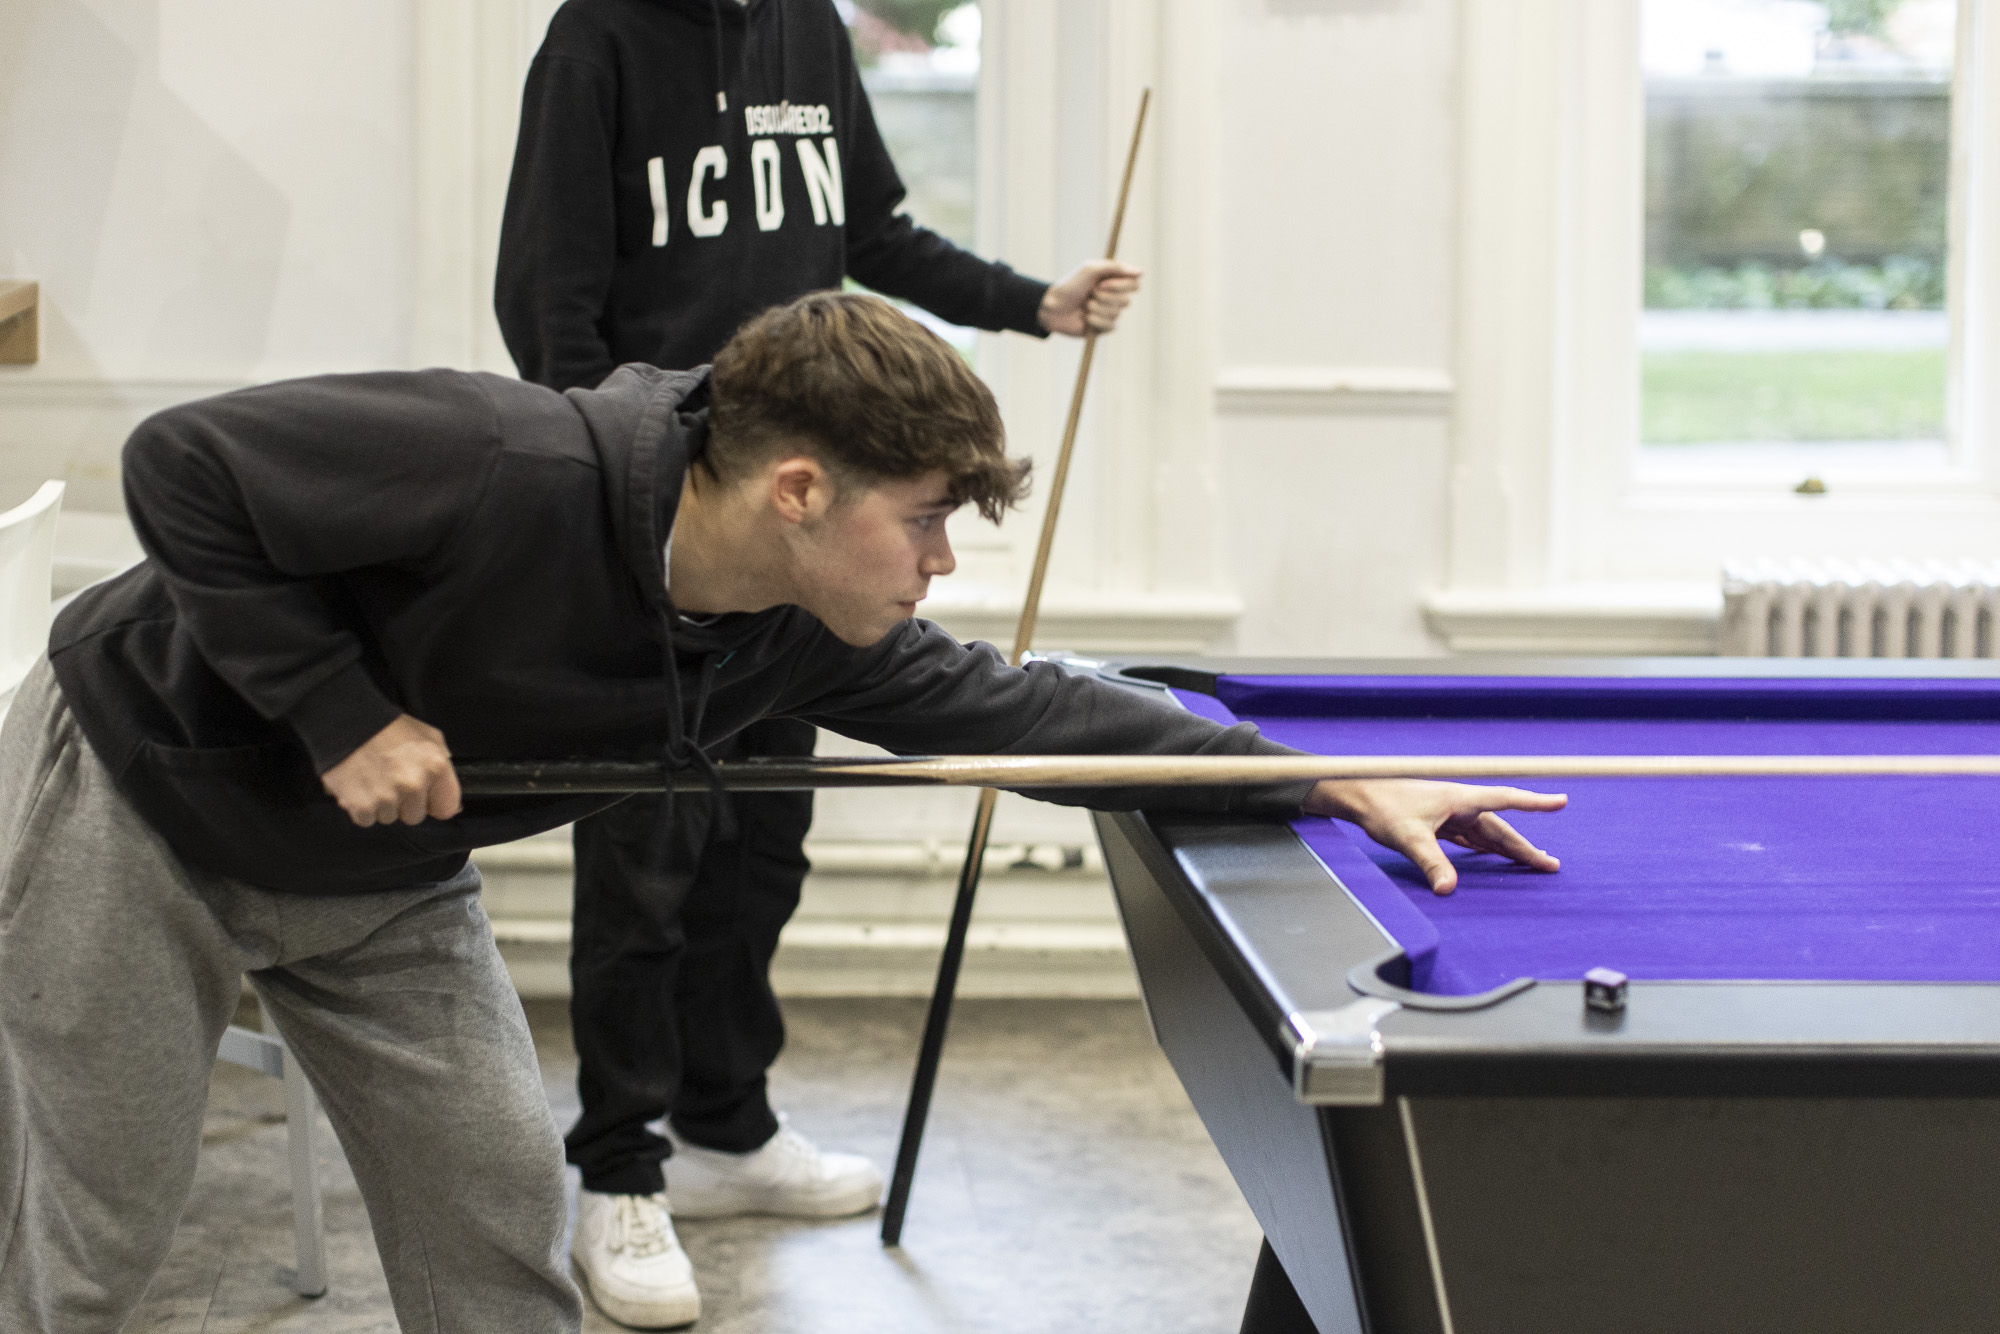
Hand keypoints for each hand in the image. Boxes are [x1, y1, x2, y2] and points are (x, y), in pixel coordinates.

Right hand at [320, 714, 462, 827]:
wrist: (346, 722)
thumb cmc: (387, 728)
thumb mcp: (428, 736)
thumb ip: (444, 765)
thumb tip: (452, 801)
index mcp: (435, 767)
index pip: (447, 808)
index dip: (434, 803)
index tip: (425, 796)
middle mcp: (414, 784)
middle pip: (415, 816)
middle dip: (405, 804)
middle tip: (392, 781)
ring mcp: (388, 797)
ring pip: (390, 818)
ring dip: (382, 805)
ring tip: (374, 780)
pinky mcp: (362, 806)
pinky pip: (367, 820)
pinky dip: (362, 808)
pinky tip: (361, 787)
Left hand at [1038, 261, 1142, 336]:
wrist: (1052, 306)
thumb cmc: (1070, 285)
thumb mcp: (1091, 269)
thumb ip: (1116, 268)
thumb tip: (1141, 272)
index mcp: (1114, 281)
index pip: (1134, 284)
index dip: (1120, 286)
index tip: (1102, 284)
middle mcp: (1114, 296)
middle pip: (1126, 301)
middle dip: (1105, 298)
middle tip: (1089, 294)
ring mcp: (1109, 313)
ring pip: (1116, 313)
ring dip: (1097, 309)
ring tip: (1084, 306)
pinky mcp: (1103, 327)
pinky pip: (1110, 326)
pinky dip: (1096, 321)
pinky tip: (1085, 318)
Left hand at [1304, 779, 1565, 894]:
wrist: (1357, 793)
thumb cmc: (1382, 808)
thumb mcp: (1408, 837)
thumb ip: (1431, 863)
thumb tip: (1449, 890)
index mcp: (1460, 799)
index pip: (1506, 801)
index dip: (1534, 803)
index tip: (1562, 801)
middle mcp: (1459, 804)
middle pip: (1501, 827)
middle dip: (1526, 847)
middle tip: (1550, 866)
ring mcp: (1449, 814)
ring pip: (1487, 833)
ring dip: (1508, 849)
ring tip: (1534, 863)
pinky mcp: (1437, 822)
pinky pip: (1470, 837)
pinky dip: (1485, 848)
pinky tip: (1494, 856)